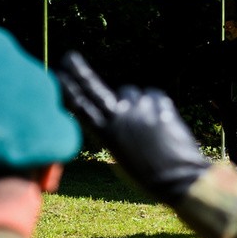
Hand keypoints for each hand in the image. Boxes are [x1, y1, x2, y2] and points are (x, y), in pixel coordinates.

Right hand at [59, 52, 209, 203]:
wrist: (179, 179)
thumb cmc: (148, 174)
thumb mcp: (120, 155)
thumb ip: (114, 130)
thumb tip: (116, 108)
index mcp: (105, 134)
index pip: (80, 106)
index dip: (68, 89)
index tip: (58, 74)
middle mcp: (119, 117)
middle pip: (94, 88)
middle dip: (79, 72)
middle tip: (70, 58)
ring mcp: (140, 108)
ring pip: (132, 93)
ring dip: (137, 102)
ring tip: (150, 126)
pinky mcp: (161, 105)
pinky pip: (155, 96)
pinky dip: (157, 105)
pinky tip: (164, 123)